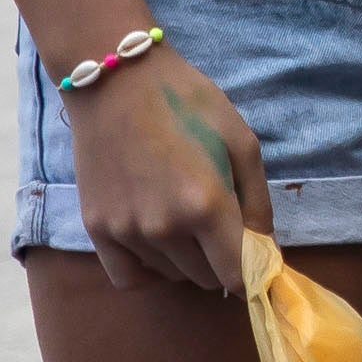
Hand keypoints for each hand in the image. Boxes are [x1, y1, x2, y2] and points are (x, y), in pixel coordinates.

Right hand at [63, 46, 271, 294]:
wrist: (116, 82)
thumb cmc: (188, 104)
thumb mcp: (242, 142)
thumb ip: (257, 202)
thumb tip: (265, 250)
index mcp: (206, 205)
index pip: (237, 274)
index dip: (254, 275)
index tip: (259, 262)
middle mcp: (163, 228)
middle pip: (206, 278)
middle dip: (223, 261)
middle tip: (222, 227)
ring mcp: (126, 232)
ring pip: (172, 276)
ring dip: (188, 261)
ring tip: (187, 220)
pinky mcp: (96, 230)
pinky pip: (128, 277)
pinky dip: (149, 271)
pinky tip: (159, 246)